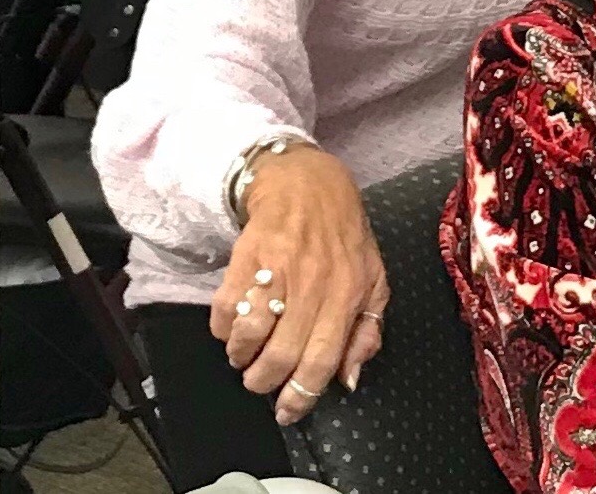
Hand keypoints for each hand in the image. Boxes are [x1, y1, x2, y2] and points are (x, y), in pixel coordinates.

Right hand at [209, 143, 388, 425]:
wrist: (308, 183)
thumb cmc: (344, 237)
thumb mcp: (373, 280)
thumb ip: (367, 331)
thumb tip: (348, 380)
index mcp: (349, 294)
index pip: (324, 359)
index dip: (302, 394)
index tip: (286, 412)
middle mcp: (315, 284)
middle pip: (283, 354)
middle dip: (264, 380)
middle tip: (258, 382)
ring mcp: (280, 268)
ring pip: (251, 334)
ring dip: (241, 356)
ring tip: (244, 355)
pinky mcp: (248, 255)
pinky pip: (226, 307)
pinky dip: (223, 328)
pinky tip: (231, 327)